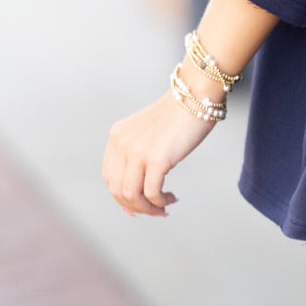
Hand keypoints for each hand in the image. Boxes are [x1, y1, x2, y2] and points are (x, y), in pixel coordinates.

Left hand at [103, 89, 220, 218]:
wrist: (196, 95)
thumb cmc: (179, 113)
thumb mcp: (148, 132)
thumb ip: (138, 153)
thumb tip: (140, 190)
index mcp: (117, 136)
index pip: (109, 177)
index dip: (121, 197)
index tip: (137, 207)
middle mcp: (122, 144)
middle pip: (118, 190)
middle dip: (136, 207)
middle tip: (154, 211)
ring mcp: (138, 152)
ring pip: (132, 196)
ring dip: (148, 208)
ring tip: (164, 208)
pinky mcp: (157, 159)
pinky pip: (152, 193)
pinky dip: (160, 202)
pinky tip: (172, 198)